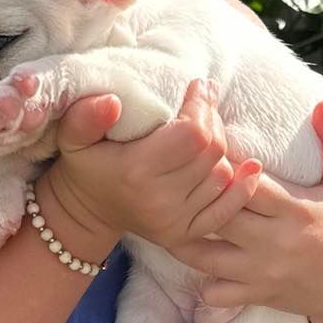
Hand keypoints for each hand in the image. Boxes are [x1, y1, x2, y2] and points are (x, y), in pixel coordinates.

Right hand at [44, 78, 264, 248]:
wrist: (86, 211)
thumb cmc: (86, 165)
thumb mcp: (73, 137)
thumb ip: (86, 116)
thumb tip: (112, 102)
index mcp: (136, 172)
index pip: (193, 134)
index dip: (202, 107)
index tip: (198, 88)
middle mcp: (159, 201)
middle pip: (212, 151)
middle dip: (213, 121)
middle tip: (202, 106)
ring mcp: (175, 221)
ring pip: (223, 175)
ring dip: (221, 149)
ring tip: (206, 131)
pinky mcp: (186, 234)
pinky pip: (227, 208)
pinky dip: (242, 187)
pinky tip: (248, 167)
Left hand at [170, 100, 322, 322]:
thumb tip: (321, 104)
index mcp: (295, 210)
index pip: (247, 183)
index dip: (223, 164)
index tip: (210, 148)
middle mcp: (274, 242)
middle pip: (218, 216)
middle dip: (197, 198)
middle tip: (183, 180)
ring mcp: (261, 272)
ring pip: (204, 256)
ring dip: (186, 236)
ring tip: (179, 216)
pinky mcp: (255, 295)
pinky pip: (213, 292)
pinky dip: (201, 279)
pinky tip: (202, 257)